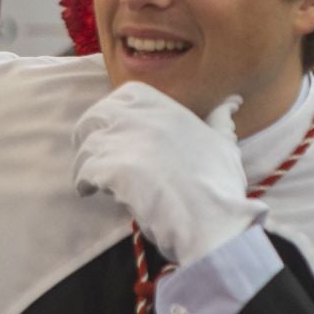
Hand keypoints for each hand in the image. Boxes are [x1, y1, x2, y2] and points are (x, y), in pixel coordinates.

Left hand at [72, 82, 252, 264]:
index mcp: (169, 110)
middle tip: (93, 153)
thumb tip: (231, 102)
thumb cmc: (219, 186)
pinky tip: (88, 191)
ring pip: (87, 143)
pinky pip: (84, 169)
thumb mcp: (224, 145)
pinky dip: (82, 181)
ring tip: (91, 179)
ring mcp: (126, 142)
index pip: (128, 93)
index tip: (115, 127)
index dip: (115, 109)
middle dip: (89, 132)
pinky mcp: (112, 169)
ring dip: (85, 161)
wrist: (211, 220)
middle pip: (98, 114)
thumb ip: (220, 120)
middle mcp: (144, 119)